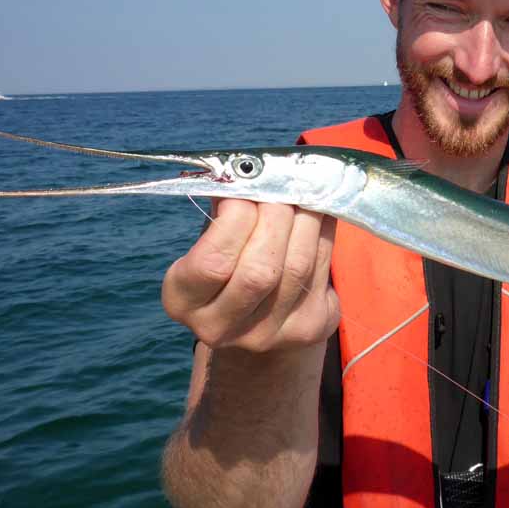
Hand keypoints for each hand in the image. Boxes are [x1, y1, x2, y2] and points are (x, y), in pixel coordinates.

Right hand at [161, 198, 339, 352]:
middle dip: (276, 217)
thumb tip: (252, 172)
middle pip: (260, 270)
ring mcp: (269, 335)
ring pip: (298, 267)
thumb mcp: (208, 241)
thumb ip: (222, 213)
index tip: (245, 192)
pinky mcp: (310, 328)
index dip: (235, 221)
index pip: (212, 264)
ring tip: (302, 195)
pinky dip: (324, 233)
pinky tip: (318, 214)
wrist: (254, 322)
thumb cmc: (227, 263)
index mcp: (184, 302)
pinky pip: (323, 270)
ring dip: (306, 220)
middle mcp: (221, 328)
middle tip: (280, 188)